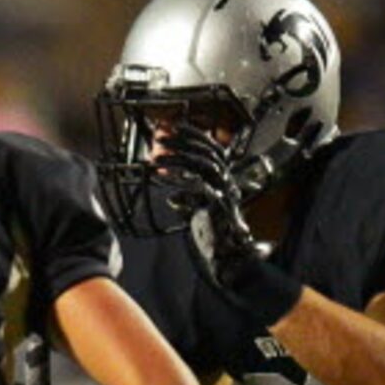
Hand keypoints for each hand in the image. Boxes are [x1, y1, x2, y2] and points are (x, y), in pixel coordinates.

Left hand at [149, 134, 259, 292]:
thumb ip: (188, 202)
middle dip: (183, 141)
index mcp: (225, 179)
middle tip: (160, 137)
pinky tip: (160, 177)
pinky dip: (178, 179)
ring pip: (203, 164)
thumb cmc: (213, 235)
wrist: (229, 257)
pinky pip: (198, 185)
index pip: (213, 148)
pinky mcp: (218, 204)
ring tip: (155, 157)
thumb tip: (172, 199)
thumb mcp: (198, 213)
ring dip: (177, 158)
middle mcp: (228, 182)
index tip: (173, 127)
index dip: (194, 135)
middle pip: (208, 152)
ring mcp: (225, 192)